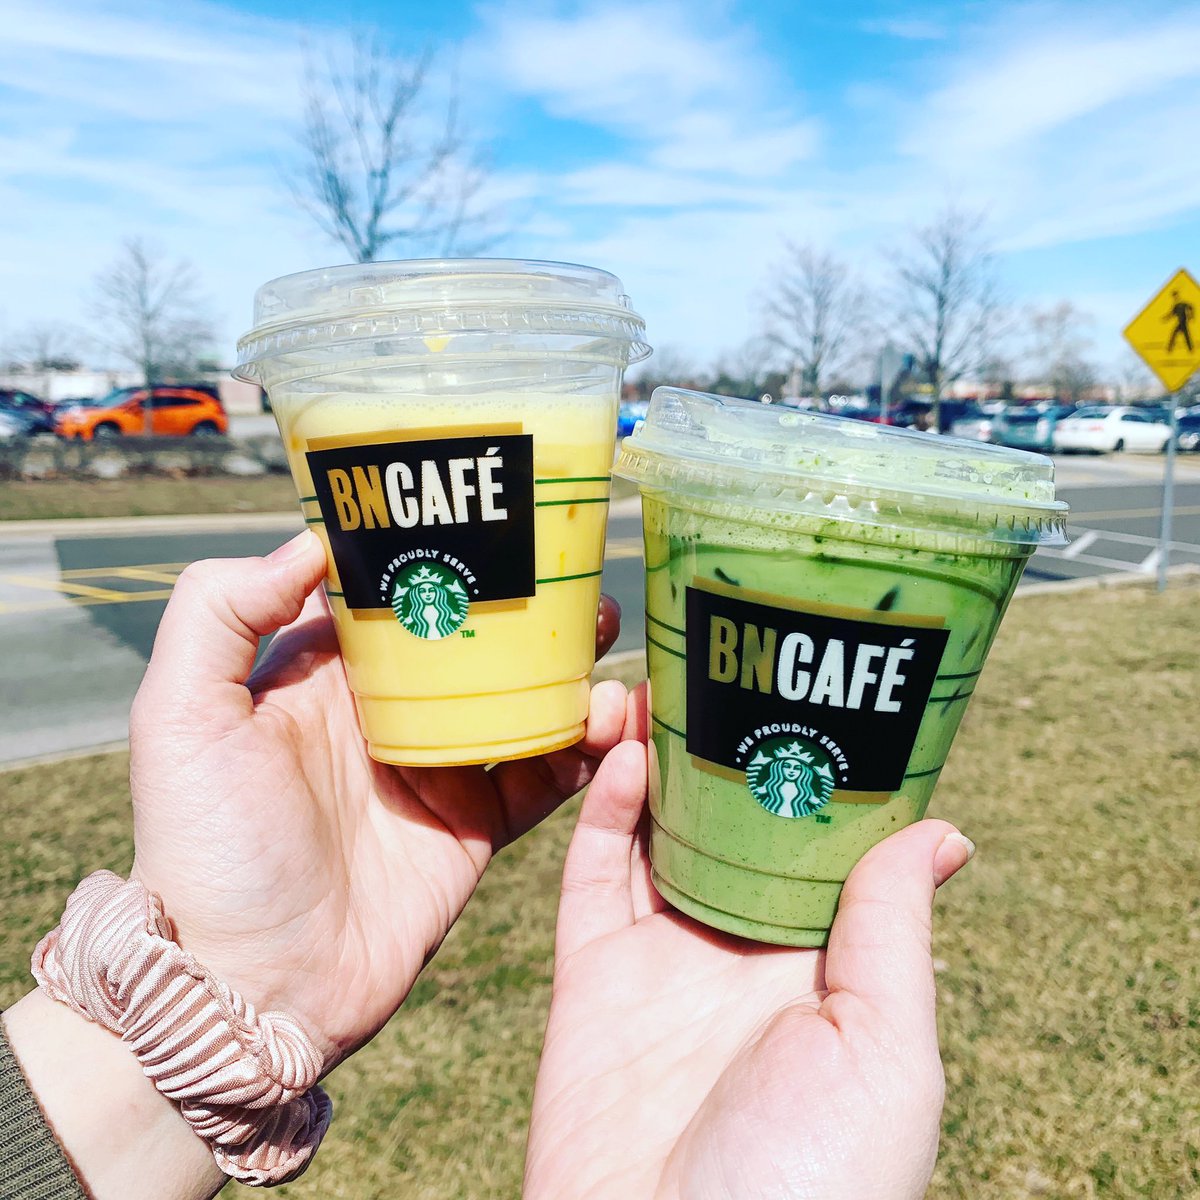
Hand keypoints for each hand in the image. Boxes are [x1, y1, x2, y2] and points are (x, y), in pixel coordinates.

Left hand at [127, 530, 626, 1068]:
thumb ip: (218, 614)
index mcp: (326, 674)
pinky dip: (586, 749)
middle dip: (530, 607)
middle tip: (581, 583)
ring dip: (571, 671)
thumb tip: (312, 541)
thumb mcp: (180, 718)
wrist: (252, 987)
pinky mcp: (477, 827)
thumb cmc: (206, 848)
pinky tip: (616, 721)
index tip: (501, 516)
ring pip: (523, 701)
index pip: (397, 594)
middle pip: (475, 641)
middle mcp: (389, 714)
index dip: (447, 553)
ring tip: (610, 640)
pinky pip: (545, 776)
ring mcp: (439, 770)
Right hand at [525, 689, 972, 1199]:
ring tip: (670, 684)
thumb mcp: (884, 1054)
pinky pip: (593, 874)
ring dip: (663, 757)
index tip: (812, 686)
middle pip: (731, 822)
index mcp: (821, 967)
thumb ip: (891, 933)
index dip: (813, 767)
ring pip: (658, 830)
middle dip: (728, 746)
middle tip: (726, 665)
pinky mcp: (593, 976)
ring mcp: (663, 960)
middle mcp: (741, 953)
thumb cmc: (806, 1186)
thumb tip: (941, 830)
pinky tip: (628, 750)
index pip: (818, 842)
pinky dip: (606, 807)